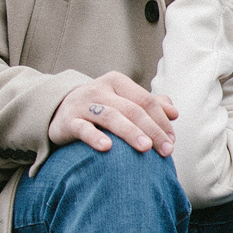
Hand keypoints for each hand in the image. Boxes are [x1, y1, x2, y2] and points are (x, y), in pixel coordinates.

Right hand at [47, 70, 177, 155]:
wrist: (58, 110)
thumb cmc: (100, 107)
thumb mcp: (122, 100)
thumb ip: (148, 104)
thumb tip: (174, 113)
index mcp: (117, 82)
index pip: (146, 100)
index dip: (162, 120)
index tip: (171, 141)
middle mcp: (100, 89)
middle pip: (132, 109)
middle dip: (152, 130)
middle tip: (166, 150)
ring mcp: (83, 104)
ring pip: (111, 116)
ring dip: (130, 132)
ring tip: (145, 148)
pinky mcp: (68, 121)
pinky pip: (83, 128)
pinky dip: (95, 137)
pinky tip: (107, 148)